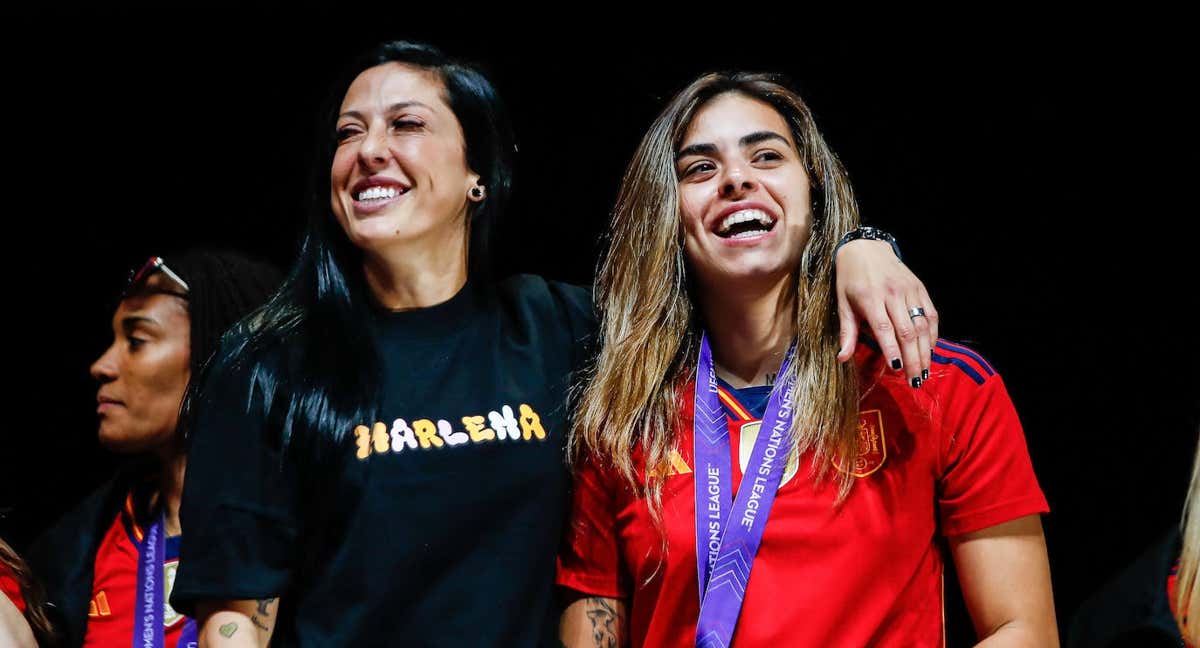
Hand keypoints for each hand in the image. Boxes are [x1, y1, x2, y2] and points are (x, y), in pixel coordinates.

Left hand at [835, 239, 938, 386]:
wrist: (866, 248)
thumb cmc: (850, 279)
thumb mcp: (843, 304)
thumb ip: (847, 332)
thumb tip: (842, 358)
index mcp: (870, 298)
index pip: (884, 329)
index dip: (892, 350)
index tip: (896, 369)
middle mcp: (893, 294)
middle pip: (907, 331)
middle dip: (912, 358)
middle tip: (915, 380)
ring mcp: (909, 290)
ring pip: (922, 325)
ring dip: (925, 351)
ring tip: (924, 371)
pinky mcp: (920, 288)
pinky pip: (930, 314)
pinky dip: (932, 334)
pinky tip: (930, 351)